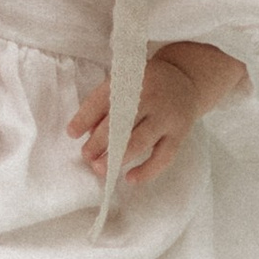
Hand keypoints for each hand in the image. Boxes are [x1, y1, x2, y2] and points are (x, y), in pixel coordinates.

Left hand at [70, 40, 245, 189]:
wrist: (186, 80)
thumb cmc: (145, 85)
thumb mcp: (124, 84)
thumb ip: (105, 105)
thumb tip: (87, 133)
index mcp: (129, 82)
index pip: (102, 100)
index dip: (85, 118)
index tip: (72, 134)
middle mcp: (148, 99)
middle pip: (120, 122)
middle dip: (99, 142)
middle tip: (86, 156)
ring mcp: (165, 118)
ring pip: (139, 141)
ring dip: (117, 157)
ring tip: (100, 168)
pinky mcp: (179, 134)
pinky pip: (163, 156)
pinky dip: (147, 170)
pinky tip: (130, 179)